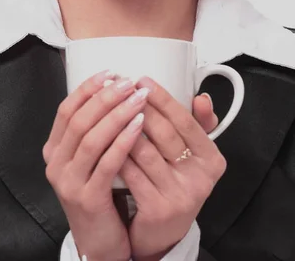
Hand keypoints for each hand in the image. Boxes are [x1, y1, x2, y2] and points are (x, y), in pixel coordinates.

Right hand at [42, 70, 149, 260]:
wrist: (100, 242)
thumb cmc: (101, 193)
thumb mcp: (91, 159)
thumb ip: (96, 130)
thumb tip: (115, 89)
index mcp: (54, 150)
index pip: (66, 110)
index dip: (87, 89)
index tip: (110, 72)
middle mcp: (56, 164)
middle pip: (79, 120)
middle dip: (105, 97)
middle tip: (129, 82)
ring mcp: (68, 182)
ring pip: (91, 139)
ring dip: (116, 114)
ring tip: (139, 98)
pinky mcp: (87, 198)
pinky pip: (106, 163)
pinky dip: (123, 140)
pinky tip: (139, 125)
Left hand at [117, 77, 225, 260]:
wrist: (161, 235)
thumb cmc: (172, 184)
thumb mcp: (190, 157)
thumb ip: (197, 125)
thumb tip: (201, 97)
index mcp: (212, 160)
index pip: (187, 121)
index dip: (163, 98)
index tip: (143, 80)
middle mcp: (200, 178)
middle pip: (165, 133)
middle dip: (138, 107)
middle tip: (120, 90)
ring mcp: (179, 195)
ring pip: (144, 151)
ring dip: (123, 127)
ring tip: (108, 108)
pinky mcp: (157, 209)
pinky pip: (130, 173)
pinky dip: (115, 153)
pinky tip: (103, 140)